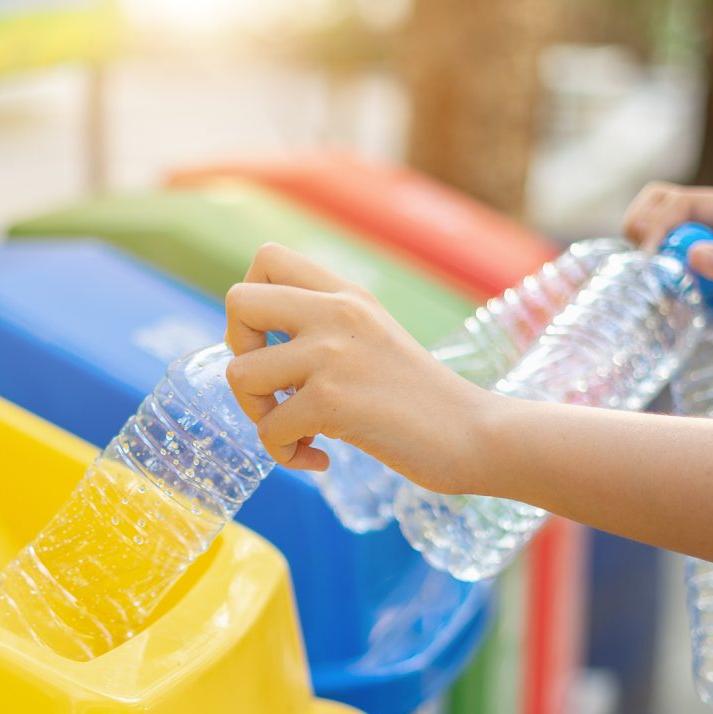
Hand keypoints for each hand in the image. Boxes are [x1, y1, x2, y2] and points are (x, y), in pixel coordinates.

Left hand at [224, 243, 495, 493]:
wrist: (474, 434)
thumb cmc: (419, 399)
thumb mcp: (373, 337)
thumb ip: (325, 325)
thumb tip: (255, 346)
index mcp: (346, 294)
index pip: (267, 257)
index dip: (251, 308)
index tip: (275, 347)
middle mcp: (337, 313)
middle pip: (238, 302)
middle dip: (238, 353)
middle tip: (272, 386)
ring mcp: (333, 355)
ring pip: (240, 374)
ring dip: (258, 414)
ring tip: (298, 430)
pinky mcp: (332, 401)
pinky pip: (269, 430)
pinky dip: (285, 454)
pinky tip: (319, 456)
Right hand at [621, 183, 712, 371]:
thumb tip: (693, 254)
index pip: (686, 201)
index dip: (659, 224)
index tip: (647, 260)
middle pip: (667, 203)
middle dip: (645, 226)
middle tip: (641, 265)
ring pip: (667, 229)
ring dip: (654, 248)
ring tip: (656, 281)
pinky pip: (676, 257)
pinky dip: (665, 269)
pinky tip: (671, 294)